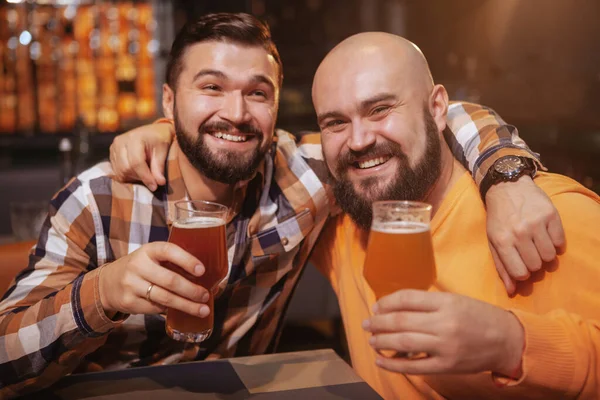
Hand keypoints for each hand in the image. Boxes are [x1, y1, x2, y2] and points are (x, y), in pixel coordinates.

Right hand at [99, 242, 209, 316]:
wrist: (108, 283)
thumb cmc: (140, 267)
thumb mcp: (151, 257)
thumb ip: (172, 261)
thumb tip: (204, 276)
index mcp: (148, 250)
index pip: (169, 251)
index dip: (187, 260)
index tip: (202, 270)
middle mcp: (138, 265)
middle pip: (170, 280)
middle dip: (191, 290)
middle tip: (206, 296)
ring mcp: (131, 285)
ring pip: (165, 298)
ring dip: (186, 305)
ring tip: (202, 310)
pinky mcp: (129, 302)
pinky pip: (156, 308)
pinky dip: (171, 310)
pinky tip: (182, 311)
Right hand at [109, 121, 173, 190]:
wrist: (153, 131)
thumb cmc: (160, 139)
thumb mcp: (163, 151)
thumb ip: (159, 167)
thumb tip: (159, 183)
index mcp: (134, 138)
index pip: (136, 162)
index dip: (145, 176)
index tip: (155, 186)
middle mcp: (120, 141)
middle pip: (126, 168)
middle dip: (139, 178)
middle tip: (152, 181)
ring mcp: (114, 147)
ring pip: (120, 171)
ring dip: (133, 178)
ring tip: (146, 176)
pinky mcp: (112, 153)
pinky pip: (117, 171)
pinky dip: (127, 176)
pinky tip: (138, 173)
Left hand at [363, 290, 523, 376]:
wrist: (507, 340)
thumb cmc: (478, 316)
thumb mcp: (454, 300)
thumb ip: (428, 302)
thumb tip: (394, 308)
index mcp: (446, 302)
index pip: (406, 299)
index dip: (386, 303)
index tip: (377, 307)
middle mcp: (444, 323)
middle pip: (400, 321)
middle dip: (378, 322)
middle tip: (367, 324)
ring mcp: (445, 346)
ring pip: (403, 342)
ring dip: (381, 341)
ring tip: (371, 339)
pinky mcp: (446, 366)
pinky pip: (413, 366)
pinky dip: (393, 363)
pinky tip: (381, 360)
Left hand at [485, 175, 565, 293]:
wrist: (506, 187)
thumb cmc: (498, 218)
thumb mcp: (493, 241)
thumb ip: (502, 267)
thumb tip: (512, 291)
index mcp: (502, 241)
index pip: (520, 273)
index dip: (523, 273)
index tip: (521, 265)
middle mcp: (519, 233)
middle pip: (537, 266)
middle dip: (534, 263)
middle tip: (528, 252)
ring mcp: (536, 223)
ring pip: (550, 256)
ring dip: (545, 254)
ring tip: (537, 243)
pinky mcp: (551, 214)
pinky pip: (560, 242)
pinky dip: (555, 242)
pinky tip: (545, 234)